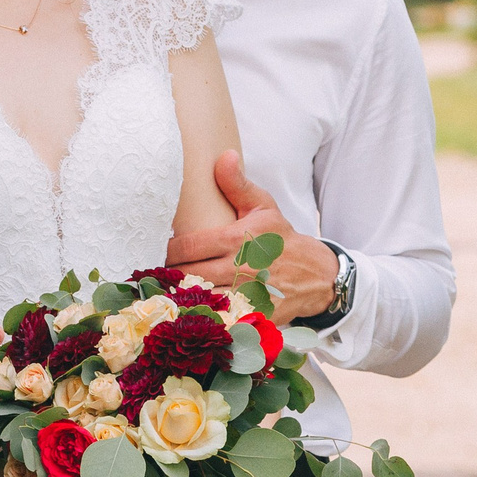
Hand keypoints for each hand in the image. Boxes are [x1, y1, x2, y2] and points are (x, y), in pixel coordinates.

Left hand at [161, 151, 338, 319]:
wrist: (317, 275)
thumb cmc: (282, 238)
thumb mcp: (263, 207)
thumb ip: (237, 184)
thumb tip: (224, 155)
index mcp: (237, 240)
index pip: (187, 247)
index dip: (168, 251)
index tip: (161, 251)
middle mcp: (240, 269)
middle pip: (187, 275)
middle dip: (169, 275)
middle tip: (158, 274)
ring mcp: (248, 296)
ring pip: (200, 301)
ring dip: (181, 298)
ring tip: (167, 293)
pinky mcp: (255, 318)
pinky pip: (220, 322)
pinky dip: (204, 319)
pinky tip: (191, 315)